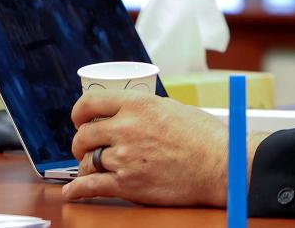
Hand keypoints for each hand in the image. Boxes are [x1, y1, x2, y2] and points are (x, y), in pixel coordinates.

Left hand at [65, 90, 231, 205]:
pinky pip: (89, 187)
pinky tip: (73, 191)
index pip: (90, 103)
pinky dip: (77, 190)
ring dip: (86, 165)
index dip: (78, 112)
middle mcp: (127, 128)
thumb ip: (145, 110)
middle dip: (81, 142)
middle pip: (83, 135)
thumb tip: (128, 113)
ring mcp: (125, 157)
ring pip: (86, 162)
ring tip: (93, 167)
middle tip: (88, 147)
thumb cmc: (206, 138)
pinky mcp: (127, 184)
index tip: (79, 119)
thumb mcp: (173, 109)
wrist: (221, 165)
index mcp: (139, 105)